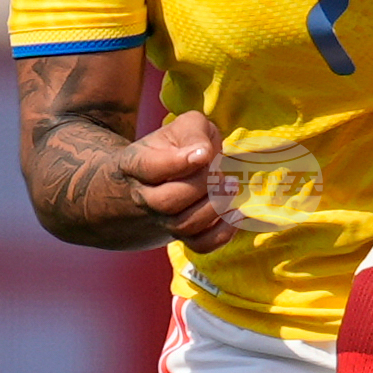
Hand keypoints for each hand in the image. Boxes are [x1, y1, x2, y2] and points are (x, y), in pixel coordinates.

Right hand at [117, 110, 236, 251]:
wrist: (172, 175)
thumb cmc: (180, 145)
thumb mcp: (185, 127)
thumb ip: (193, 133)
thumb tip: (202, 154)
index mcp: (136, 164)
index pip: (148, 168)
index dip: (177, 163)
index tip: (203, 154)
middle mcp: (144, 196)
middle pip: (165, 202)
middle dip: (199, 187)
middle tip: (220, 171)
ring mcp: (162, 219)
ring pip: (183, 225)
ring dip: (213, 208)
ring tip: (231, 186)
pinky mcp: (184, 235)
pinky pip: (200, 245)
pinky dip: (222, 234)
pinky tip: (236, 213)